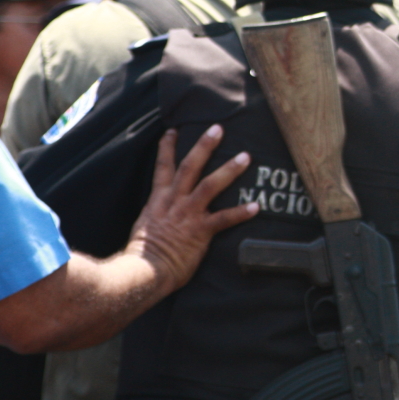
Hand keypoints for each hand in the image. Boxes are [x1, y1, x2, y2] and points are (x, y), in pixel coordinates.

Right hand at [126, 126, 256, 296]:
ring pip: (210, 184)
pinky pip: (224, 219)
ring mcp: (188, 214)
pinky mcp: (200, 231)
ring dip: (229, 169)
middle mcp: (174, 202)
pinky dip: (240, 212)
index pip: (163, 168)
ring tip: (246, 156)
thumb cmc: (142, 255)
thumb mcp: (145, 226)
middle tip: (218, 127)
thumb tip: (161, 213)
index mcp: (159, 200)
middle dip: (204, 145)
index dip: (167, 148)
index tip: (173, 130)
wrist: (144, 271)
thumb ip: (157, 214)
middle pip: (190, 166)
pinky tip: (256, 206)